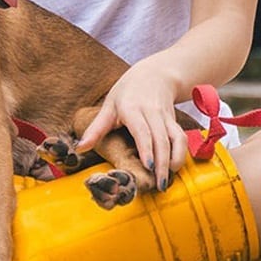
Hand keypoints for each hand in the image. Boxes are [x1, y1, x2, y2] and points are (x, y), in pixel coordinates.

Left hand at [77, 63, 188, 191]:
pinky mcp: (174, 120)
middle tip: (159, 185)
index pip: (142, 130)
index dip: (146, 148)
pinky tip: (174, 167)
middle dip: (162, 163)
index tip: (148, 166)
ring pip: (175, 139)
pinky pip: (181, 137)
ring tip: (167, 180)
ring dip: (174, 160)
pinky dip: (181, 153)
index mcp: (132, 108)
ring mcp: (165, 116)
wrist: (154, 74)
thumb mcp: (109, 106)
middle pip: (160, 139)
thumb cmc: (127, 92)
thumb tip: (79, 148)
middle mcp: (151, 112)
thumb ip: (95, 129)